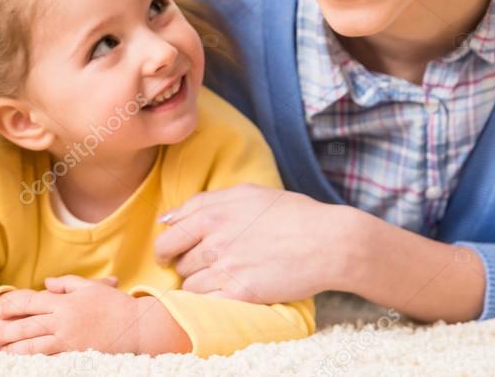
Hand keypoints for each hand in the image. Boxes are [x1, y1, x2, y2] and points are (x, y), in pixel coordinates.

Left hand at [0, 278, 119, 352]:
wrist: (136, 326)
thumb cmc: (115, 305)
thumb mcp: (91, 287)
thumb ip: (67, 283)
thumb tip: (47, 283)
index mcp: (65, 302)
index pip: (31, 302)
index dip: (12, 306)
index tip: (0, 309)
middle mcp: (63, 320)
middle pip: (27, 326)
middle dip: (7, 330)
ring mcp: (68, 340)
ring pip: (33, 346)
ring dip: (14, 349)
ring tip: (1, 351)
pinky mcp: (74, 354)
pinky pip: (48, 358)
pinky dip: (33, 360)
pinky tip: (24, 362)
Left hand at [153, 183, 350, 302]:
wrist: (328, 242)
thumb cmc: (292, 214)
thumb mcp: (249, 193)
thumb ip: (205, 201)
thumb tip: (167, 217)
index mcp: (213, 212)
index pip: (169, 232)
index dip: (169, 245)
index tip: (176, 250)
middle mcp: (215, 239)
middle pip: (176, 259)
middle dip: (183, 263)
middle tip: (202, 264)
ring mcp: (226, 268)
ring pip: (189, 283)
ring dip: (199, 282)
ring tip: (224, 276)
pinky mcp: (240, 293)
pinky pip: (205, 301)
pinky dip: (211, 299)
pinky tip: (229, 290)